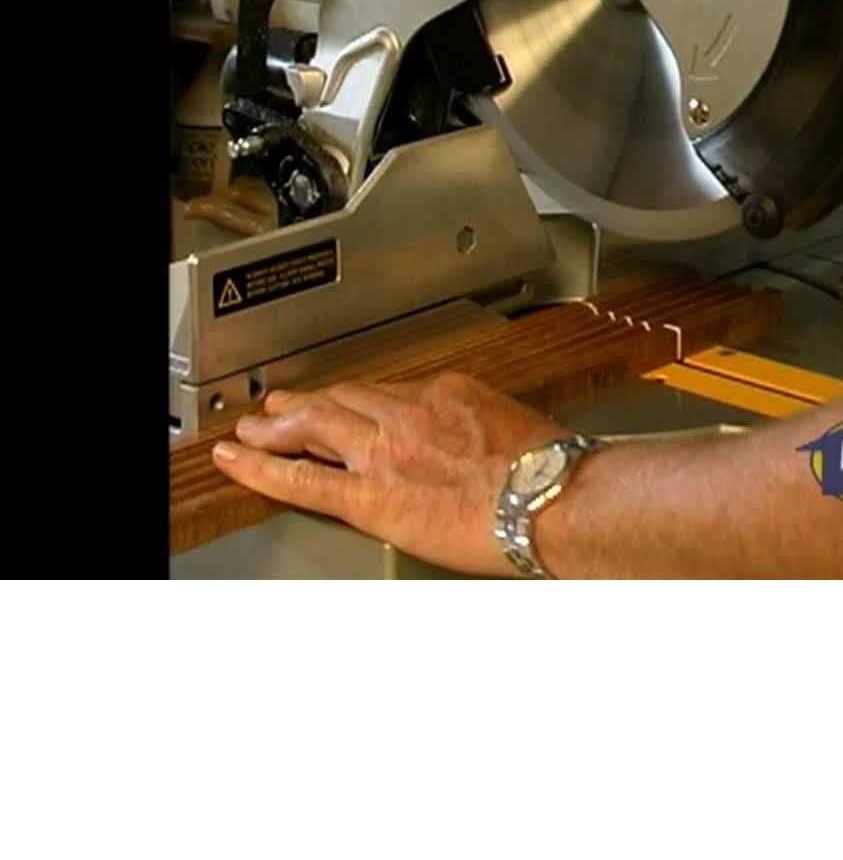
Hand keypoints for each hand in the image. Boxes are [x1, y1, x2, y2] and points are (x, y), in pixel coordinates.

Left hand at [210, 372, 572, 576]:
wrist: (554, 499)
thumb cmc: (552, 471)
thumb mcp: (520, 430)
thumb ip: (485, 432)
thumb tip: (483, 451)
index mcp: (448, 393)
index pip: (389, 393)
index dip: (362, 401)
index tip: (354, 407)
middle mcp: (409, 412)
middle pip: (343, 399)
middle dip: (307, 402)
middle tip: (281, 406)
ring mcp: (385, 450)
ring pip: (315, 424)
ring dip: (278, 425)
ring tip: (253, 430)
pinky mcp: (371, 496)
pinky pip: (304, 478)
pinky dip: (263, 467)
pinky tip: (240, 460)